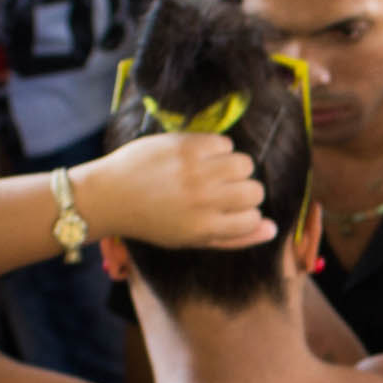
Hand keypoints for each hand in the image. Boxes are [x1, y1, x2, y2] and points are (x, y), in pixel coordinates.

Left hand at [71, 128, 276, 248]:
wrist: (109, 195)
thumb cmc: (152, 221)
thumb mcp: (191, 239)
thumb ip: (234, 238)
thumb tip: (272, 229)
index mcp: (205, 227)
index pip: (253, 218)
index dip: (247, 213)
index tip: (229, 211)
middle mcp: (203, 200)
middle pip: (254, 190)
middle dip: (244, 190)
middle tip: (222, 190)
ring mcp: (194, 171)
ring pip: (244, 164)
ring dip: (235, 168)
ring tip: (214, 171)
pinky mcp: (184, 146)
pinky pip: (224, 143)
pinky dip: (218, 149)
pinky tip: (200, 157)